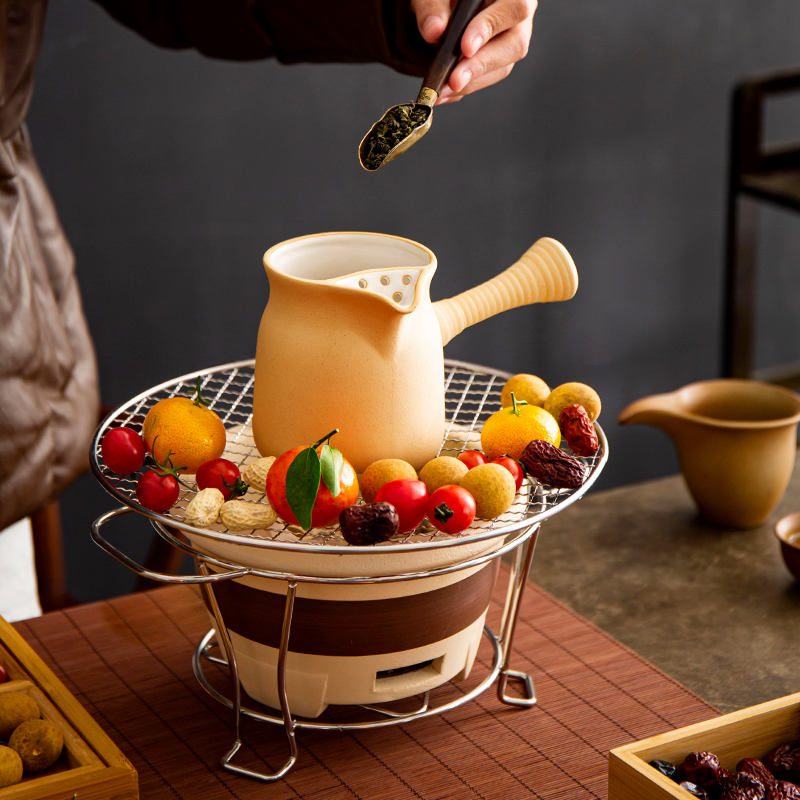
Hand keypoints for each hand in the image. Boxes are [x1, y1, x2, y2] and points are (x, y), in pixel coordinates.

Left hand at [410, 0, 535, 102]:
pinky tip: (444, 93)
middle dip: (481, 65)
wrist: (443, 8)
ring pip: (502, 68)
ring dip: (471, 82)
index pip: (514, 8)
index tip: (465, 48)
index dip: (490, 28)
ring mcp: (510, 42)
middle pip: (514, 45)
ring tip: (443, 90)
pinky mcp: (499, 63)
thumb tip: (433, 31)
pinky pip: (487, 79)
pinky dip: (464, 89)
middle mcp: (517, 18)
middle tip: (454, 81)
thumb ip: (432, 7)